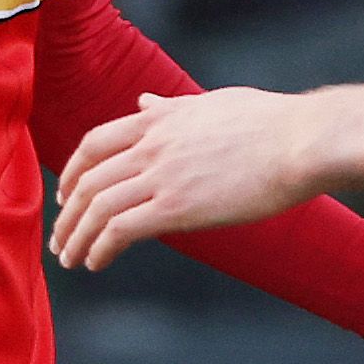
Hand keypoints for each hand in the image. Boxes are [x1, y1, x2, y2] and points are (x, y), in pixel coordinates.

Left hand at [53, 87, 332, 269]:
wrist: (302, 141)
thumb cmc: (271, 123)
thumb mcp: (212, 103)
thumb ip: (172, 108)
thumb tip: (144, 101)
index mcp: (159, 119)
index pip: (95, 143)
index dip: (72, 172)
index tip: (66, 195)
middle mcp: (152, 144)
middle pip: (87, 180)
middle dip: (68, 214)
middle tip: (61, 239)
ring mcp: (163, 175)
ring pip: (96, 208)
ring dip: (76, 238)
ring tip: (72, 259)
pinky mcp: (177, 207)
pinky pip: (120, 230)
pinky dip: (99, 248)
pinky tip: (96, 262)